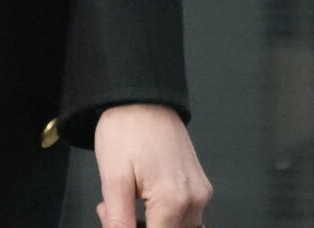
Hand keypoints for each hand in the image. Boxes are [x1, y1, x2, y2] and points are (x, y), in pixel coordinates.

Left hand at [94, 103, 210, 226]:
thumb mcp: (113, 177)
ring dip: (153, 224)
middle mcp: (195, 201)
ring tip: (127, 200)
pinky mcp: (201, 186)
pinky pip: (186, 215)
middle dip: (139, 227)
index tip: (115, 220)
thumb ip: (119, 217)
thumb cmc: (125, 131)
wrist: (143, 98)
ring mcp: (201, 194)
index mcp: (173, 201)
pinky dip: (164, 216)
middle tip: (111, 208)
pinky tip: (142, 197)